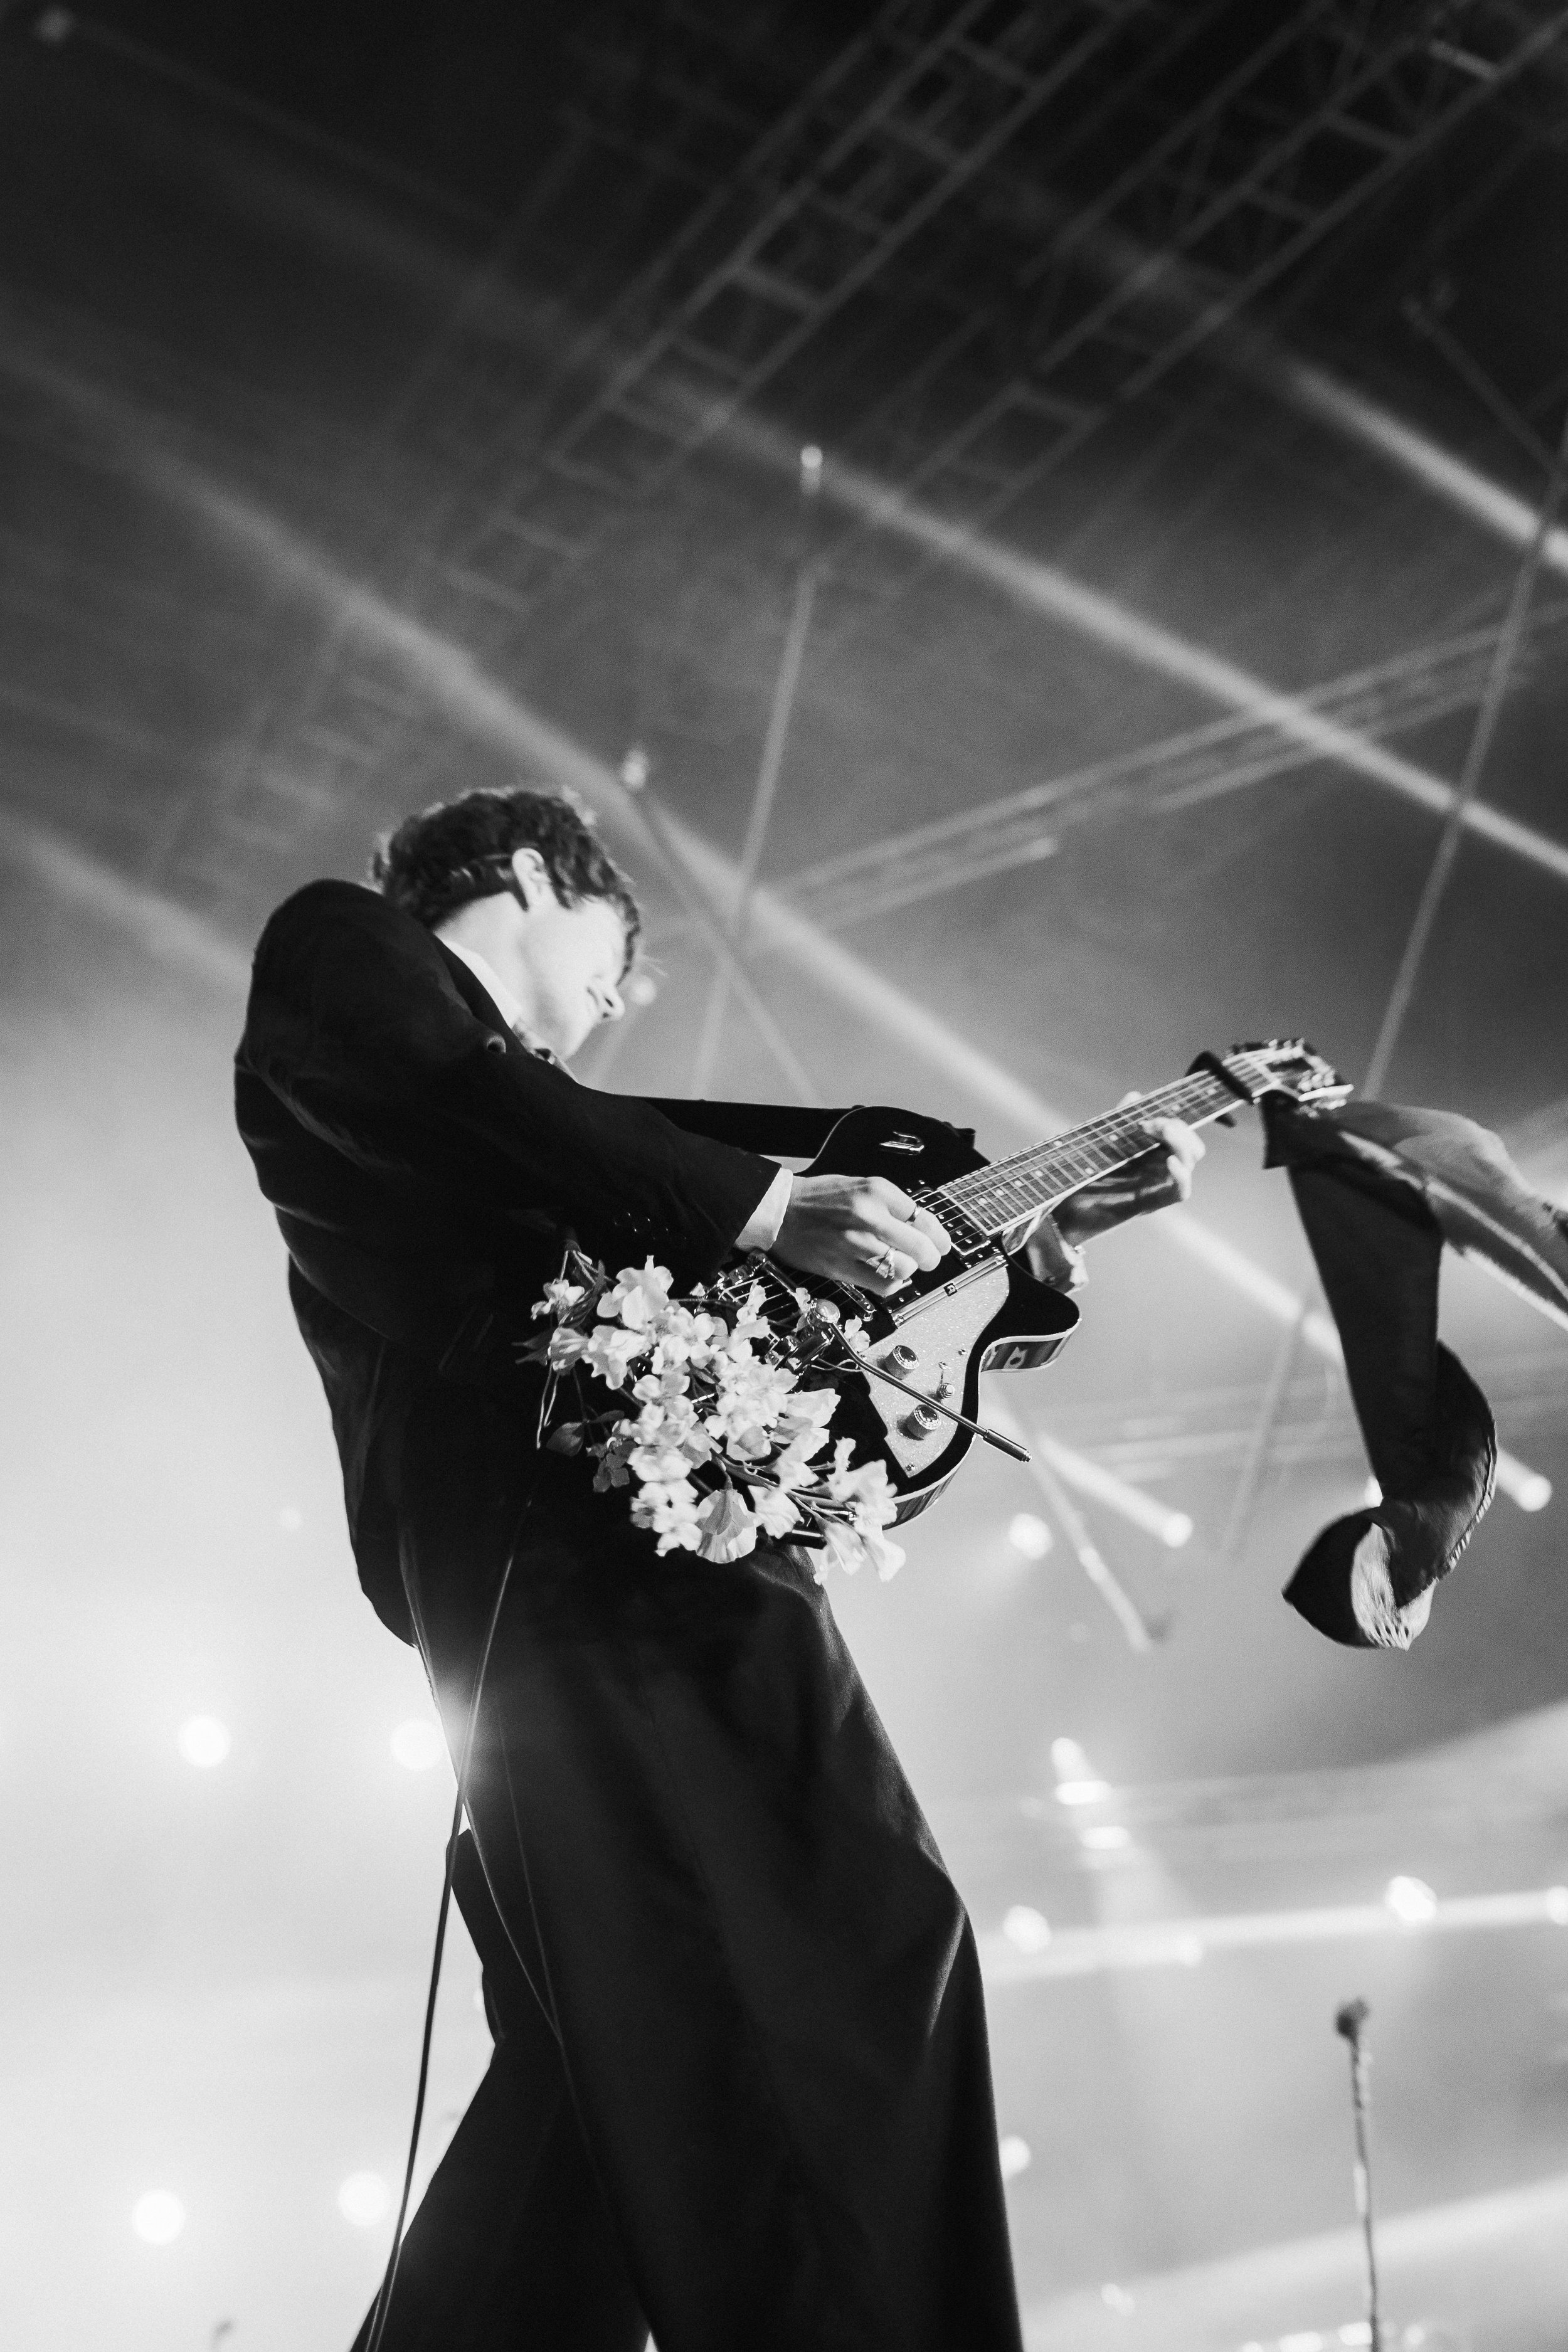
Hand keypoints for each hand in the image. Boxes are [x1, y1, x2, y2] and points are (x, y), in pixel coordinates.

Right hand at [772, 1174, 950, 1296]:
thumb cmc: (818, 1198)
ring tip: (904, 1266)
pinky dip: (892, 1285)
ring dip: (909, 1270)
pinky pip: (882, 1285)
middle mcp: (868, 1216)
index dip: (938, 1235)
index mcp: (875, 1191)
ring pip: (903, 1268)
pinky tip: (888, 1278)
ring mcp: (855, 1243)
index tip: (941, 1243)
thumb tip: (920, 1227)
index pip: (923, 1218)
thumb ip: (890, 1204)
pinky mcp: (842, 1266)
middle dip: (930, 1256)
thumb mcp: (859, 1186)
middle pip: (920, 1246)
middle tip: (928, 1259)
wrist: (779, 1210)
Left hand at [1054, 1094, 1204, 1247]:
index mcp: (1152, 1151)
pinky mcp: (1153, 1202)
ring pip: (1190, 1161)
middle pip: (1192, 1144)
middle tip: (1150, 1124)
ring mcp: (1158, 1184)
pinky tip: (1170, 1161)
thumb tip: (1136, 1096)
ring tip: (1160, 1130)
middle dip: (1179, 1128)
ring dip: (1180, 1142)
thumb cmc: (1085, 1175)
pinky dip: (1182, 1175)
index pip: (1180, 1131)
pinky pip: (1181, 1191)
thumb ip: (1119, 1120)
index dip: (1170, 1119)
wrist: (1067, 1208)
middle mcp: (1160, 1167)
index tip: (1144, 1117)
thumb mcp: (1103, 1141)